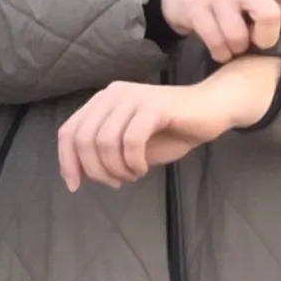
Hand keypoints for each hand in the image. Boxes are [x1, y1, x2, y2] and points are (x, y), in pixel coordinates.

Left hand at [57, 63, 274, 191]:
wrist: (213, 109)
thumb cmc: (172, 129)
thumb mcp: (130, 145)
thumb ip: (104, 153)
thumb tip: (79, 174)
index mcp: (103, 101)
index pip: (68, 131)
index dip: (67, 161)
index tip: (76, 186)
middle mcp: (112, 94)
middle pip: (83, 139)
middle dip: (95, 170)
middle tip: (116, 183)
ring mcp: (133, 97)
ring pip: (105, 142)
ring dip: (117, 168)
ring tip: (133, 175)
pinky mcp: (154, 105)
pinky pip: (131, 140)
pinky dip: (133, 162)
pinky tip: (143, 168)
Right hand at [160, 0, 280, 61]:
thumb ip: (273, 7)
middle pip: (269, 15)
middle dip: (265, 38)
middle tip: (255, 41)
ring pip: (237, 35)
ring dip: (237, 49)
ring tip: (234, 45)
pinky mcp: (196, 8)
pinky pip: (215, 41)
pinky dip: (220, 53)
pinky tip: (220, 49)